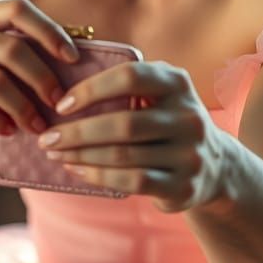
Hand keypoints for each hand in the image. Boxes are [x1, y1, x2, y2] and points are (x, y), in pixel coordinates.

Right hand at [0, 0, 78, 142]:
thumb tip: (82, 50)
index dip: (49, 30)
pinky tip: (9, 131)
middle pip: (10, 49)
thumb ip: (22, 50)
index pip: (17, 9)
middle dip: (41, 78)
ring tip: (38, 126)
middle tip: (60, 102)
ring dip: (23, 108)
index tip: (74, 58)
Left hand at [37, 60, 230, 212]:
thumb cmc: (167, 123)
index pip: (130, 77)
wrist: (216, 167)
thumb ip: (127, 85)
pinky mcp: (182, 186)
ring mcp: (189, 154)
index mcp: (178, 83)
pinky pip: (132, 181)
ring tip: (55, 154)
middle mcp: (188, 116)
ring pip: (123, 155)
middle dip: (77, 132)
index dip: (92, 89)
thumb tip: (62, 91)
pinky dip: (98, 176)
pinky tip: (77, 170)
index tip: (61, 105)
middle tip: (47, 138)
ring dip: (81, 155)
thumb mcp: (160, 94)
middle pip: (123, 122)